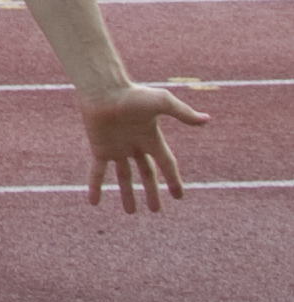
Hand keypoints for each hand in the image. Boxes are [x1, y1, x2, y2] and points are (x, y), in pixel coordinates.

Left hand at [80, 80, 205, 211]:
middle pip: (146, 173)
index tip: (179, 196)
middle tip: (156, 211)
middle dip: (151, 192)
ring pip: (123, 176)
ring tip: (131, 212)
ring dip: (127, 194)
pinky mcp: (99, 148)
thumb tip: (207, 119)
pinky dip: (95, 186)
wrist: (102, 89)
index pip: (166, 163)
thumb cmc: (133, 94)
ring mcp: (116, 147)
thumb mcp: (163, 103)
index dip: (173, 179)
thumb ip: (183, 113)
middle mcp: (134, 145)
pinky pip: (97, 172)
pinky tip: (94, 202)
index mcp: (151, 137)